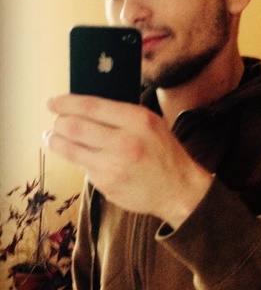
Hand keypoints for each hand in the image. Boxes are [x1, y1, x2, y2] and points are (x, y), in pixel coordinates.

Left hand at [44, 94, 212, 228]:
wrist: (177, 188)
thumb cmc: (164, 151)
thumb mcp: (152, 122)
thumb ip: (122, 114)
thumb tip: (86, 106)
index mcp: (137, 120)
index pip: (91, 106)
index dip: (66, 102)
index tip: (53, 101)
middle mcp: (124, 142)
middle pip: (74, 127)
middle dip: (58, 123)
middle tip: (55, 123)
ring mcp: (113, 167)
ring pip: (70, 150)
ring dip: (56, 141)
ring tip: (53, 137)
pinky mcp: (106, 185)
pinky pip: (82, 167)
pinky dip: (77, 159)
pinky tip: (82, 156)